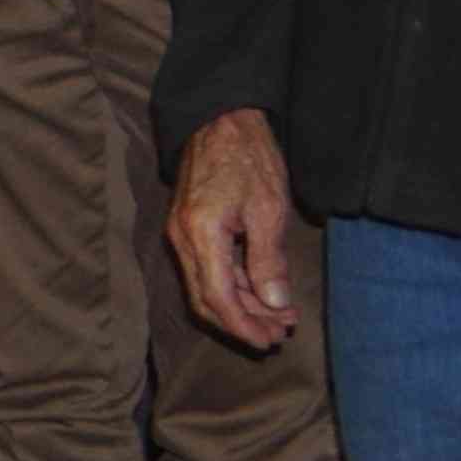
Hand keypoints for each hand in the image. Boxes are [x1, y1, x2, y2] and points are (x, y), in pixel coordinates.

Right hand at [167, 109, 303, 350]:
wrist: (220, 120)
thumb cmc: (247, 158)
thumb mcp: (268, 209)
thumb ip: (268, 260)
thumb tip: (275, 304)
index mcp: (199, 235)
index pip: (217, 297)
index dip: (243, 325)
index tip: (270, 340)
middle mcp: (181, 239)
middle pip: (206, 300)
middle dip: (242, 322)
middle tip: (279, 334)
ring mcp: (181, 234)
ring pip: (206, 286)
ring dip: (241, 305)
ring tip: (279, 315)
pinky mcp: (189, 228)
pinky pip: (208, 268)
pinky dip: (235, 284)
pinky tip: (262, 290)